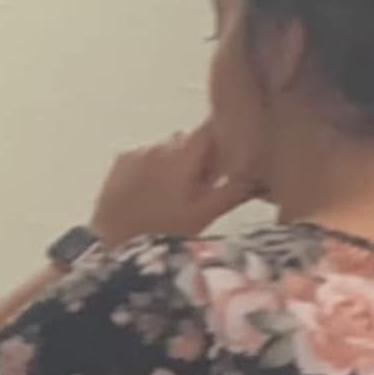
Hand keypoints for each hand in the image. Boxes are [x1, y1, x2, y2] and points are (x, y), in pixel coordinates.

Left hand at [90, 120, 252, 247]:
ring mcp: (136, 153)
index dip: (225, 139)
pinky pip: (145, 157)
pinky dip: (154, 169)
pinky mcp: (119, 163)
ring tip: (176, 195)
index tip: (229, 159)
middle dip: (201, 157)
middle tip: (203, 187)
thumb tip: (261, 175)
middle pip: (190, 140)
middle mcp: (158, 146)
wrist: (112, 247)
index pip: (211, 127)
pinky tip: (153, 194)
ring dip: (177, 164)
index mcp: (182, 155)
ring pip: (168, 149)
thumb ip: (235, 189)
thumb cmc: (164, 233)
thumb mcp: (205, 214)